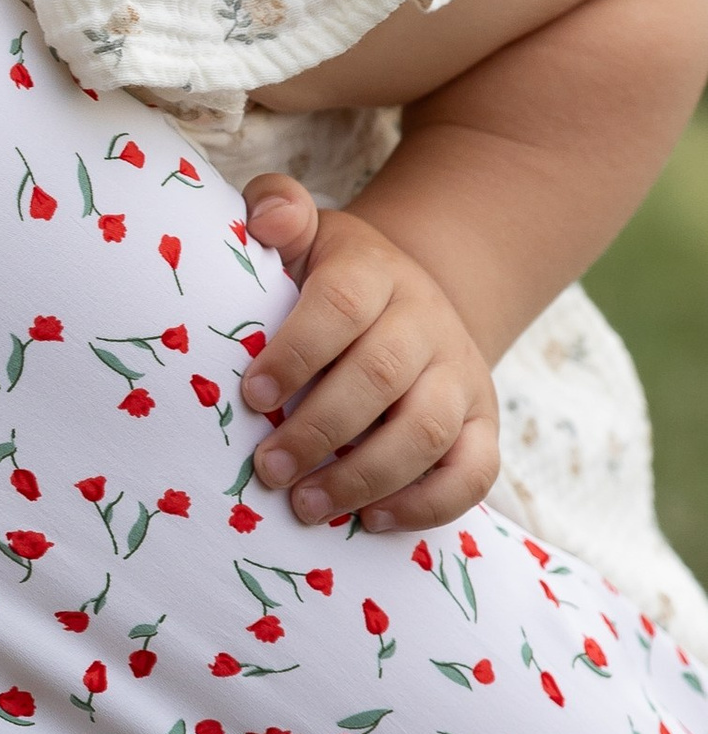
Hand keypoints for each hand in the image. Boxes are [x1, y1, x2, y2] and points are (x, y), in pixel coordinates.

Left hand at [235, 174, 502, 529]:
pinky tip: (371, 521)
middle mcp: (426, 321)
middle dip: (319, 429)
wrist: (411, 300)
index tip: (250, 396)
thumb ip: (277, 211)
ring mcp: (461, 375)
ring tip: (305, 505)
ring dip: (364, 477)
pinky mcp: (483, 424)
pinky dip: (426, 505)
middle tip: (266, 468)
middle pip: (381, 376)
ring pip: (426, 431)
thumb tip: (267, 216)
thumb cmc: (330, 278)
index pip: (341, 304)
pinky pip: (473, 473)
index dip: (297, 352)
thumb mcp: (305, 236)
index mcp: (374, 271)